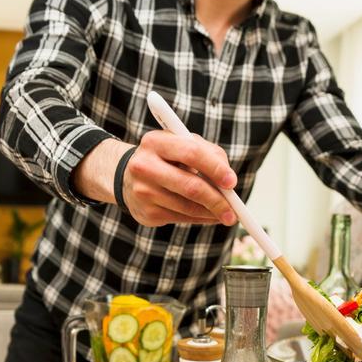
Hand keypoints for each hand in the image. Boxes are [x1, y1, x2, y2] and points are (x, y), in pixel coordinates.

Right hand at [121, 132, 238, 226]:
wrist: (127, 178)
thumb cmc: (166, 158)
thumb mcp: (183, 144)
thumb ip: (209, 153)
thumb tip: (229, 180)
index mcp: (155, 142)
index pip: (191, 153)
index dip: (215, 168)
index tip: (232, 182)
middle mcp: (144, 166)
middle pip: (190, 186)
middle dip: (217, 200)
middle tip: (235, 211)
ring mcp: (143, 192)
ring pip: (188, 207)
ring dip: (212, 213)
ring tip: (226, 214)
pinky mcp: (146, 213)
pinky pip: (181, 218)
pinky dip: (201, 219)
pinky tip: (210, 216)